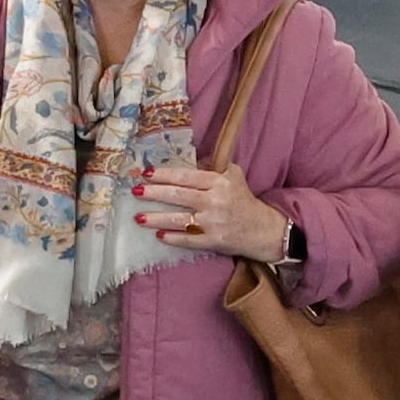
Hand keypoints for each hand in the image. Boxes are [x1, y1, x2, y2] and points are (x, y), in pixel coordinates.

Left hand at [135, 158, 293, 264]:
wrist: (263, 229)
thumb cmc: (243, 199)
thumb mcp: (232, 175)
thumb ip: (211, 166)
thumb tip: (188, 158)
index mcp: (218, 182)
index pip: (186, 176)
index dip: (164, 175)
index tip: (146, 173)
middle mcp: (215, 201)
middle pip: (178, 196)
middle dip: (154, 193)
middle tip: (136, 191)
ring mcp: (214, 223)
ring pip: (179, 219)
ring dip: (157, 218)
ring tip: (139, 217)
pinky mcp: (214, 241)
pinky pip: (189, 239)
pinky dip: (173, 238)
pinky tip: (160, 235)